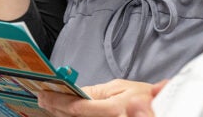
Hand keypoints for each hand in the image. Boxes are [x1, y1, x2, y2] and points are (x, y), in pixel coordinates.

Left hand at [37, 79, 159, 116]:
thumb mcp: (120, 87)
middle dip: (55, 109)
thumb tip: (76, 92)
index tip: (43, 95)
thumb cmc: (144, 96)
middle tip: (42, 100)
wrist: (161, 109)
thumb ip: (97, 92)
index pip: (77, 107)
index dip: (57, 101)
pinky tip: (63, 113)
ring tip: (50, 106)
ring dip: (61, 115)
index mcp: (114, 108)